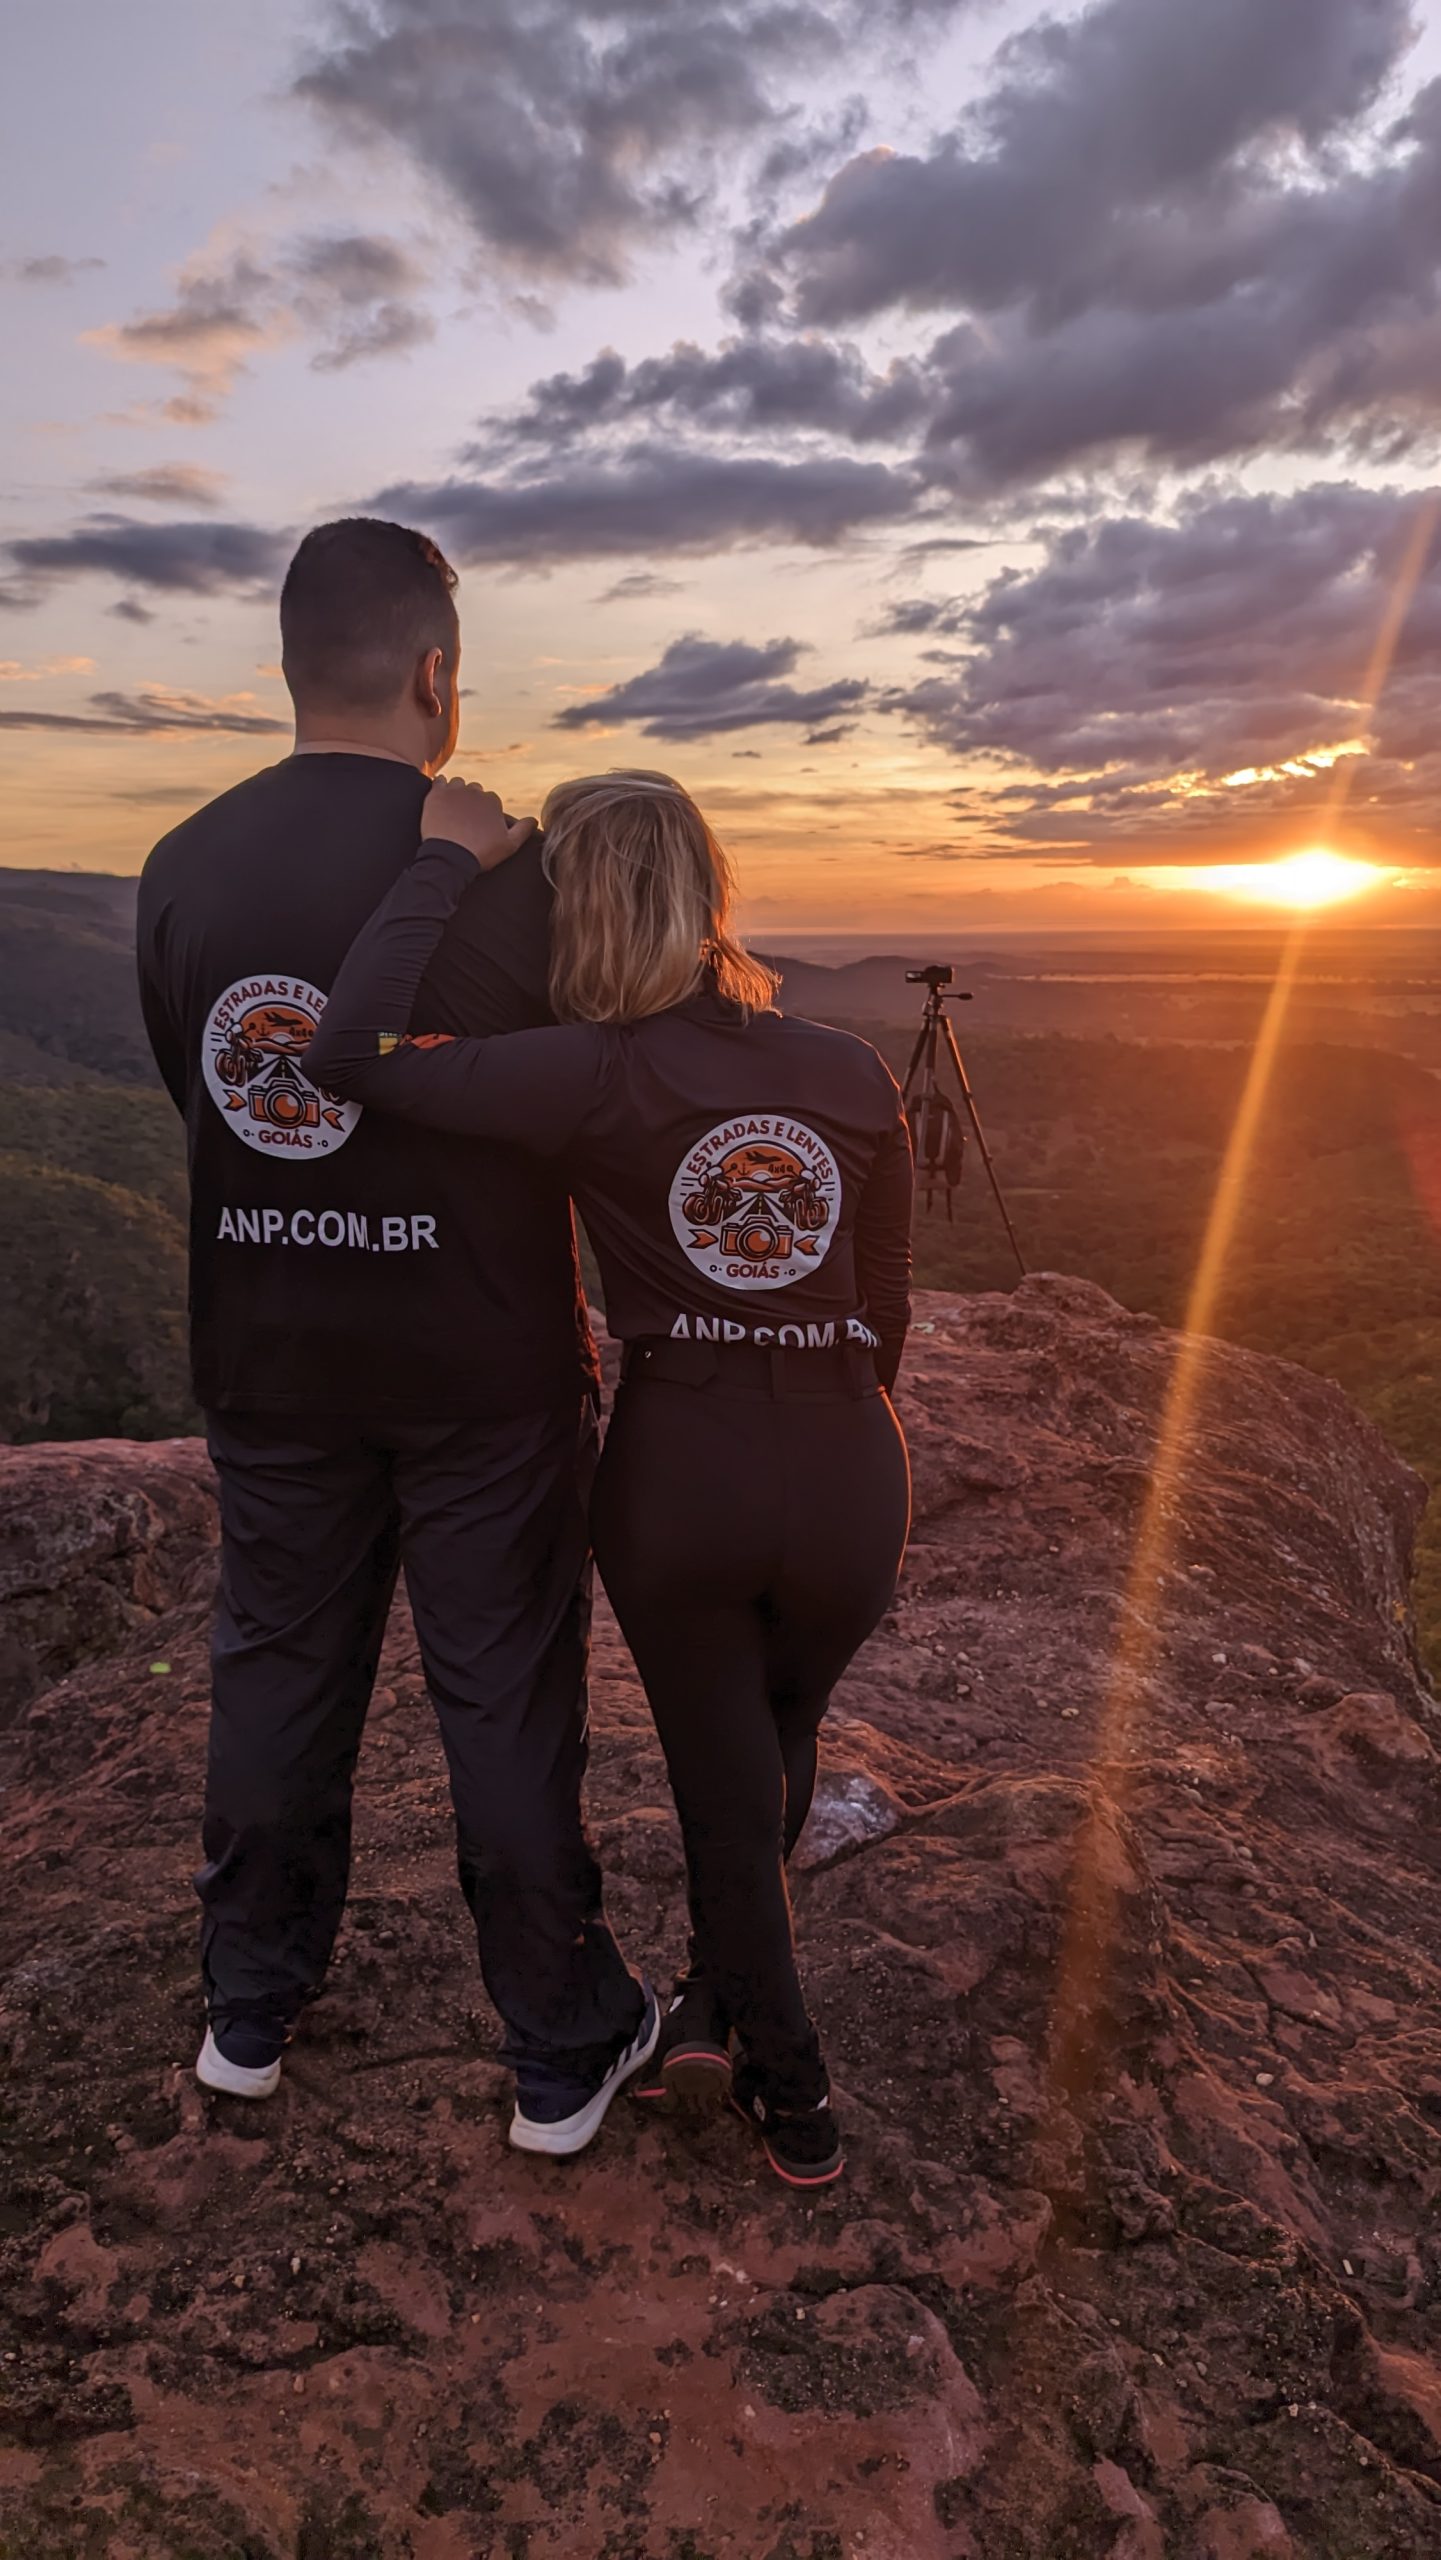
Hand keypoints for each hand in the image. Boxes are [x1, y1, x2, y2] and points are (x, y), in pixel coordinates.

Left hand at [420, 776, 535, 869]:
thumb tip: (535, 819)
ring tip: (452, 810)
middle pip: (474, 790)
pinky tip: (441, 799)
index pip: (490, 800)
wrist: (450, 858)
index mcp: (493, 801)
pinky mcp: (436, 794)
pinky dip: (441, 787)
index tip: (479, 824)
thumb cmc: (481, 854)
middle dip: (471, 801)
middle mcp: (475, 792)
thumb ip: (523, 830)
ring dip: (456, 793)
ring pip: (457, 784)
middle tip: (464, 819)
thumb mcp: (509, 845)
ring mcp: (455, 791)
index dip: (485, 812)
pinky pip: (439, 781)